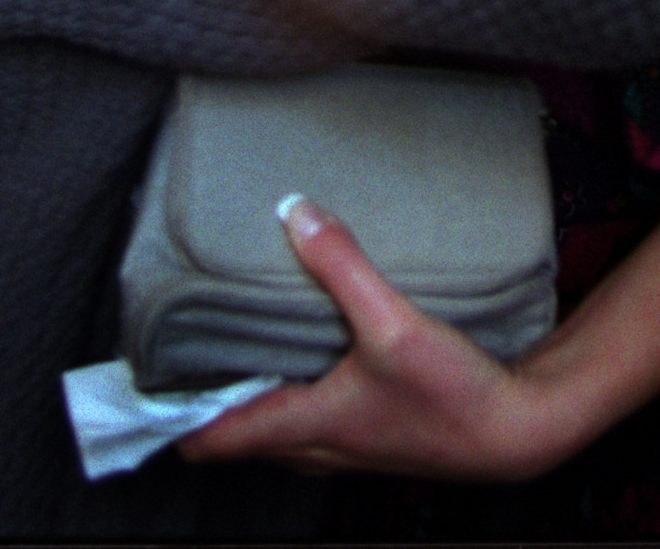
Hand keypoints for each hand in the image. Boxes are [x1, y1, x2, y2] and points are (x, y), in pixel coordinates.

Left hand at [177, 195, 556, 481]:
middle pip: (239, 435)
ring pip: (279, 429)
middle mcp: (318, 446)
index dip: (171, 418)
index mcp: (305, 428)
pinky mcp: (377, 434)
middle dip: (208, 400)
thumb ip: (343, 267)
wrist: (519, 432)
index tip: (139, 388)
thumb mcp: (395, 324)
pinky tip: (314, 355)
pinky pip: (315, 420)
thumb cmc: (455, 396)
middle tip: (185, 352)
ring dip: (254, 396)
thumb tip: (298, 214)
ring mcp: (349, 446)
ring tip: (240, 347)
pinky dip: (296, 393)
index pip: (213, 439)